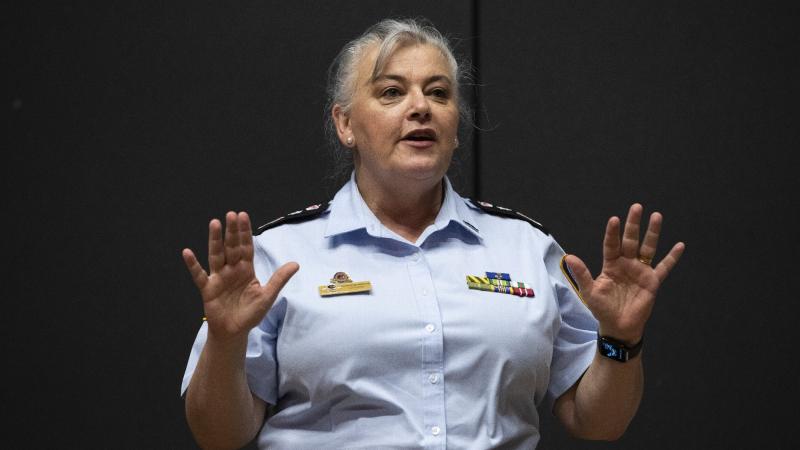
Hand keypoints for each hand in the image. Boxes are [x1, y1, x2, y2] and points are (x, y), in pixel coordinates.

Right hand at [182, 211, 298, 340]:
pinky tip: (187, 252)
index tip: (243, 216)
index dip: (245, 232)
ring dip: (215, 240)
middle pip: (231, 247)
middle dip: (232, 231)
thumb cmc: (250, 314)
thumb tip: (296, 264)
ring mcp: (219, 277)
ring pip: (216, 255)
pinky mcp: (208, 288)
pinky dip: (193, 264)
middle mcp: (231, 269)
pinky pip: (199, 275)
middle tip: (231, 214)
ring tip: (214, 223)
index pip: (246, 247)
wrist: (235, 332)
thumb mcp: (267, 296)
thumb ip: (279, 279)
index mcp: (246, 269)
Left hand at [565, 204, 684, 344]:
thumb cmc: (602, 308)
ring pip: (648, 248)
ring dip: (652, 233)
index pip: (611, 244)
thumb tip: (569, 257)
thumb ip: (582, 274)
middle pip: (631, 240)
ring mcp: (640, 271)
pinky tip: (680, 245)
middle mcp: (626, 264)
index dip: (613, 233)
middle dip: (633, 224)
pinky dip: (672, 257)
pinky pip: (664, 267)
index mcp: (610, 264)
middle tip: (637, 207)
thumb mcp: (590, 291)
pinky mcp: (652, 281)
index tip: (614, 219)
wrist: (619, 326)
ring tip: (656, 216)